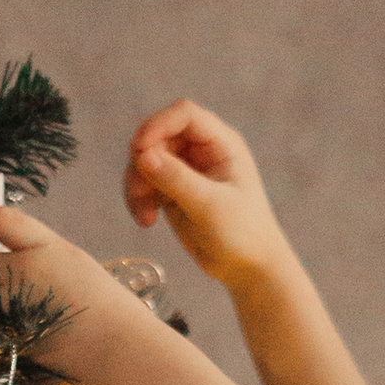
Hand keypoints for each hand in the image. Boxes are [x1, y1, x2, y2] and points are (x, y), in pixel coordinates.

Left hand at [0, 202, 158, 384]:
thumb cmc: (114, 316)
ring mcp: (20, 304)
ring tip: (6, 317)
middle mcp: (31, 270)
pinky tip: (11, 336)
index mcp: (52, 248)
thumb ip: (43, 261)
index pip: (1, 220)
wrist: (127, 353)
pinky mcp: (14, 336)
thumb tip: (2, 263)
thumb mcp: (79, 271)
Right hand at [124, 99, 293, 288]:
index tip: (139, 150)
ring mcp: (186, 169)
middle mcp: (202, 150)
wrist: (249, 269)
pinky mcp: (172, 190)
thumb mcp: (211, 206)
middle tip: (139, 191)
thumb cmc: (243, 234)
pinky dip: (138, 198)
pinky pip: (144, 182)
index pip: (184, 115)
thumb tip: (143, 155)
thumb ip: (177, 179)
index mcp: (221, 143)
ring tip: (145, 217)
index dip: (158, 125)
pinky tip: (146, 221)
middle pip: (158, 135)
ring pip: (145, 159)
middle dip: (142, 161)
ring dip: (136, 183)